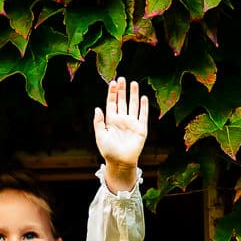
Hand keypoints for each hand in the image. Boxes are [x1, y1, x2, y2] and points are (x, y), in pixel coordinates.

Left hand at [93, 77, 149, 191]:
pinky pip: (143, 115)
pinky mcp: (141, 128)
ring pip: (133, 105)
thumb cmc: (109, 151)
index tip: (112, 82)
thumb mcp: (100, 136)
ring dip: (133, 95)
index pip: (112, 103)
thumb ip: (98, 122)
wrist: (121, 162)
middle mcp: (122, 119)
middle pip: (122, 101)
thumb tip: (97, 108)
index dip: (112, 93)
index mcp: (111, 120)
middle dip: (122, 90)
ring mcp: (132, 123)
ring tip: (133, 83)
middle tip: (122, 78)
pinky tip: (144, 97)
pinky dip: (144, 106)